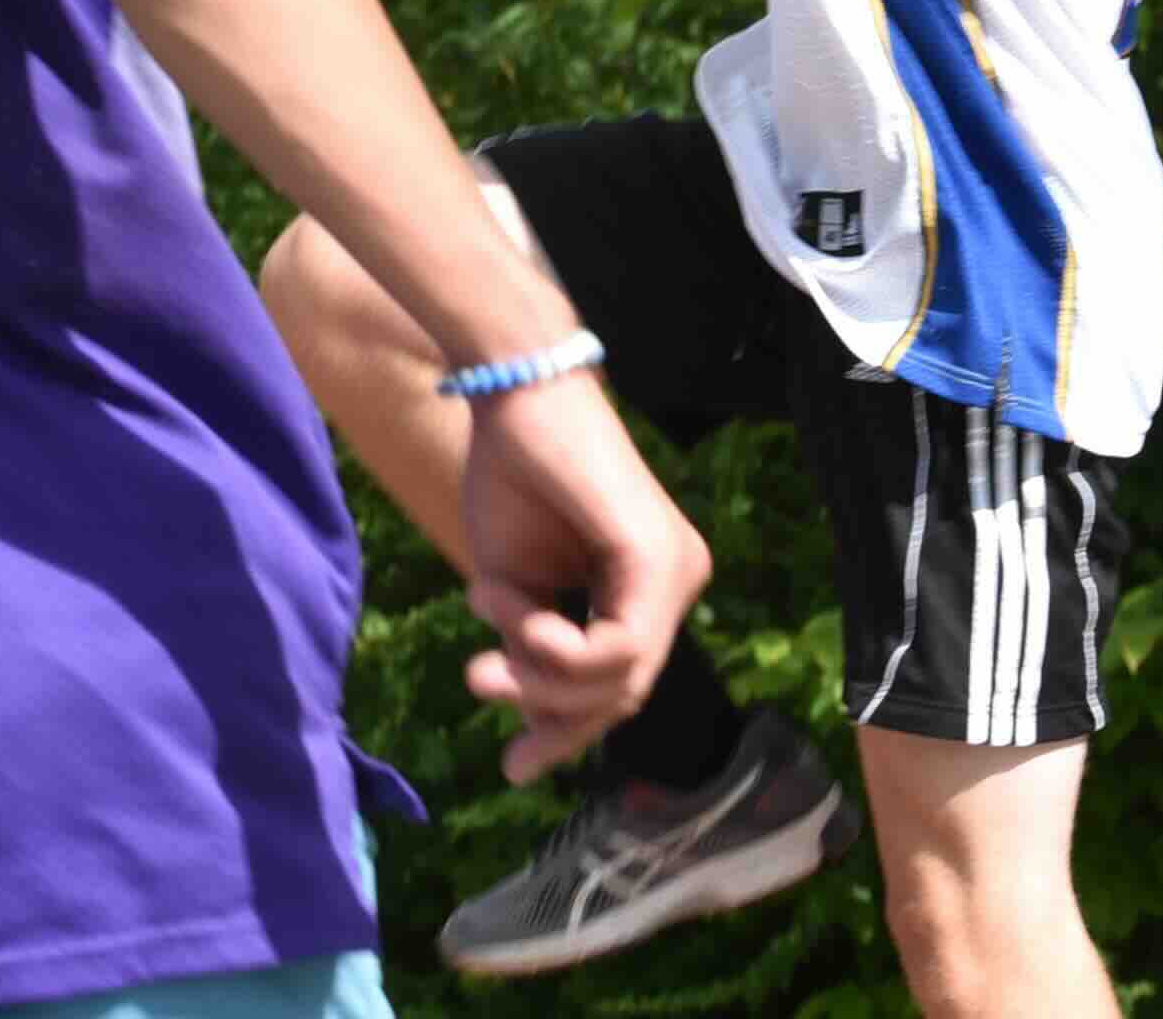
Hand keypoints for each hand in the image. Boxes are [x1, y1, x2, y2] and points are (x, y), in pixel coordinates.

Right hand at [447, 375, 712, 783]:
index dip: (568, 733)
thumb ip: (538, 651)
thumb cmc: (512, 478)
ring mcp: (676, 570)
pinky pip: (616, 648)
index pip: (620, 686)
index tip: (515, 766)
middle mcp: (677, 581)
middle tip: (485, 698)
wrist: (514, 396)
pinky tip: (507, 602)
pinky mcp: (658, 558)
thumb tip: (539, 719)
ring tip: (486, 638)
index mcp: (647, 589)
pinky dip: (553, 647)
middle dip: (551, 717)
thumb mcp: (520, 591)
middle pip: (623, 695)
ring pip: (620, 682)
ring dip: (539, 676)